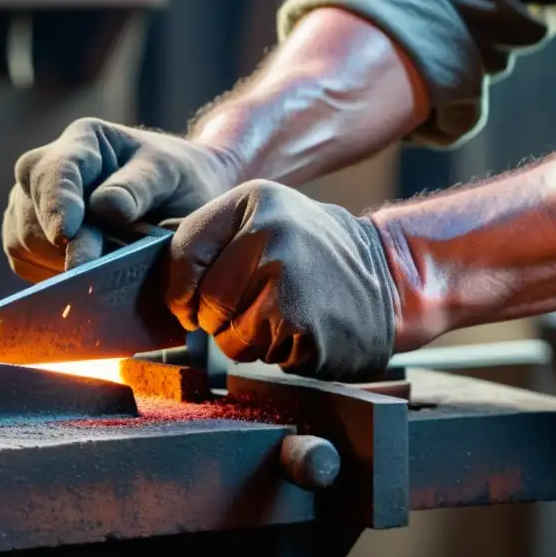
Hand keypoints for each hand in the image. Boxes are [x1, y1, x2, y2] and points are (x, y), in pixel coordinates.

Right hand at [3, 118, 241, 281]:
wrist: (179, 201)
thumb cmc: (178, 181)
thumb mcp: (171, 175)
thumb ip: (140, 187)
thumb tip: (104, 207)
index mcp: (83, 141)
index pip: (53, 170)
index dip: (56, 204)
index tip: (66, 235)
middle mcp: (45, 169)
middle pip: (31, 213)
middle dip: (66, 246)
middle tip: (109, 266)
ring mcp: (30, 204)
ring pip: (23, 242)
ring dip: (61, 263)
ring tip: (108, 265)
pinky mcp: (28, 237)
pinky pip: (24, 263)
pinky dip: (53, 274)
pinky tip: (88, 273)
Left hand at [166, 180, 396, 379]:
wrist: (392, 276)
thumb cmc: (315, 254)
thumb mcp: (266, 220)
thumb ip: (213, 241)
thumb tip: (163, 284)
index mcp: (253, 201)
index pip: (182, 253)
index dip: (179, 288)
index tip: (191, 300)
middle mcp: (268, 234)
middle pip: (204, 302)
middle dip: (218, 318)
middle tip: (252, 308)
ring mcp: (287, 280)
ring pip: (227, 335)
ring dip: (246, 339)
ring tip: (283, 314)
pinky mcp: (302, 325)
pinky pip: (258, 354)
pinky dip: (273, 353)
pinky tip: (301, 329)